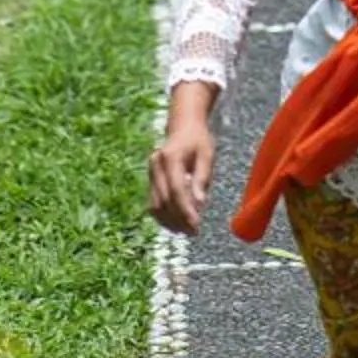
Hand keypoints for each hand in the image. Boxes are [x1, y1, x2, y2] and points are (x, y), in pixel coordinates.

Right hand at [148, 106, 215, 235]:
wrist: (183, 125)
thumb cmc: (198, 139)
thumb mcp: (207, 154)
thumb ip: (202, 178)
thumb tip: (199, 204)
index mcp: (170, 157)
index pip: (176, 190)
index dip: (185, 210)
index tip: (196, 225)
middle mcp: (156, 165)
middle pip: (164, 200)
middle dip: (179, 219)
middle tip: (194, 232)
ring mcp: (150, 172)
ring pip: (155, 205)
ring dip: (169, 221)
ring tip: (186, 230)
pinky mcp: (150, 179)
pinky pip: (153, 202)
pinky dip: (163, 216)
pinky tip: (176, 223)